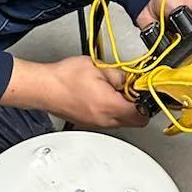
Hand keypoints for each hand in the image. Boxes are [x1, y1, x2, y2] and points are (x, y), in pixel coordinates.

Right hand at [4, 55, 145, 129]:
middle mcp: (105, 120)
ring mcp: (96, 124)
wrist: (44, 87)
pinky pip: (107, 120)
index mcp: (110, 107)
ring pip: (121, 121)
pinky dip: (110, 110)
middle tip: (130, 89)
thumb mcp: (99, 67)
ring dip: (123, 108)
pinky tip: (102, 95)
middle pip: (134, 121)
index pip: (142, 115)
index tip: (145, 91)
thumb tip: (131, 80)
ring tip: (113, 89)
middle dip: (137, 105)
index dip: (147, 102)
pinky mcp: (88, 123)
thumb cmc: (65, 78)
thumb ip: (120, 75)